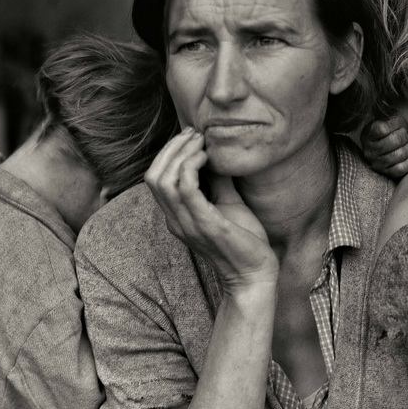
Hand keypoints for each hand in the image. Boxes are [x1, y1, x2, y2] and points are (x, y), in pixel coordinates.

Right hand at [145, 128, 278, 290]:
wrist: (254, 274)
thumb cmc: (243, 241)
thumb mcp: (227, 203)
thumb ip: (217, 180)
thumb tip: (217, 152)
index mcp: (177, 216)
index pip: (155, 178)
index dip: (168, 153)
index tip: (191, 136)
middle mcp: (175, 221)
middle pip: (153, 176)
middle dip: (171, 148)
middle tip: (195, 134)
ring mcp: (187, 224)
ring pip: (163, 180)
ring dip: (181, 153)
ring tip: (201, 142)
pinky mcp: (205, 225)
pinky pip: (185, 189)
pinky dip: (192, 166)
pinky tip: (208, 158)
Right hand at [360, 115, 407, 178]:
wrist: (392, 145)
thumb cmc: (392, 130)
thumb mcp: (388, 118)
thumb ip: (389, 113)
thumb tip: (396, 102)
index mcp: (367, 134)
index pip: (383, 128)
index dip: (396, 124)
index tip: (398, 124)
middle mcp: (369, 151)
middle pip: (394, 140)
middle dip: (405, 136)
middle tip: (406, 135)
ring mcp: (376, 164)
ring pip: (399, 155)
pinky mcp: (386, 173)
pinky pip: (401, 169)